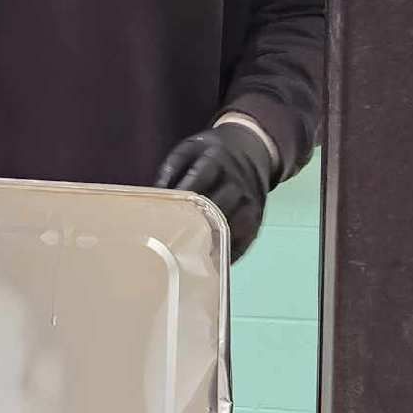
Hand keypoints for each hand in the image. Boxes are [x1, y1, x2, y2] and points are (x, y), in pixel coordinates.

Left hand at [155, 125, 274, 260]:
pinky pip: (244, 239)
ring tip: (190, 259)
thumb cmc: (213, 152)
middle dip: (195, 224)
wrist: (254, 148)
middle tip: (173, 243)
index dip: (184, 198)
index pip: (199, 179)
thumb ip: (170, 169)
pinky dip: (228, 253)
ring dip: (212, 243)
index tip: (165, 215)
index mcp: (216, 160)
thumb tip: (155, 197)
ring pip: (231, 227)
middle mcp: (236, 182)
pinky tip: (210, 264)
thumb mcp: (190, 149)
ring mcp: (250, 201)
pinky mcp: (257, 216)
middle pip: (216, 207)